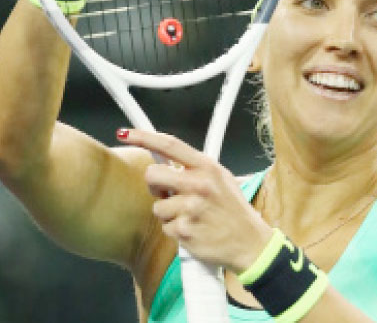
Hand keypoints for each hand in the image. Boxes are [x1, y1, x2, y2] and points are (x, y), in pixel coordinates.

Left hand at [117, 129, 272, 272]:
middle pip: (152, 175)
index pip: (170, 145)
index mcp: (207, 167)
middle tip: (167, 193)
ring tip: (191, 217)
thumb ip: (194, 168)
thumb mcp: (221, 179)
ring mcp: (191, 208)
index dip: (144, 137)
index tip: (126, 132)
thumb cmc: (233, 211)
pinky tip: (193, 230)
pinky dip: (175, 230)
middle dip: (154, 186)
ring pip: (157, 206)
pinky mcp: (185, 231)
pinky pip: (165, 227)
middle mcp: (198, 185)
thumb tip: (165, 160)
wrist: (250, 242)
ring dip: (169, 213)